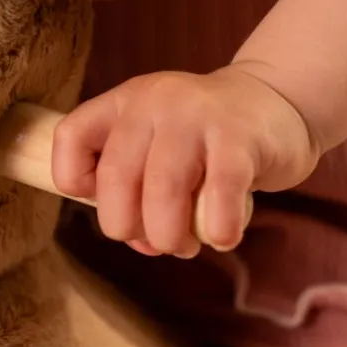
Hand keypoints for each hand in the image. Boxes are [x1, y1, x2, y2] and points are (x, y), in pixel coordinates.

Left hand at [50, 64, 318, 257]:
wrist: (275, 101)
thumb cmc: (206, 141)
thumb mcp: (157, 146)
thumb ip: (137, 191)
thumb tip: (140, 242)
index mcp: (123, 104)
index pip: (70, 137)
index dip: (76, 184)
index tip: (109, 203)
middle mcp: (153, 102)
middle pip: (116, 178)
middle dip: (130, 228)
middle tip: (158, 240)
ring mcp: (196, 115)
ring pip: (163, 188)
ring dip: (170, 235)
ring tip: (188, 245)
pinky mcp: (240, 136)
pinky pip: (220, 191)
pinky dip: (217, 228)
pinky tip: (222, 236)